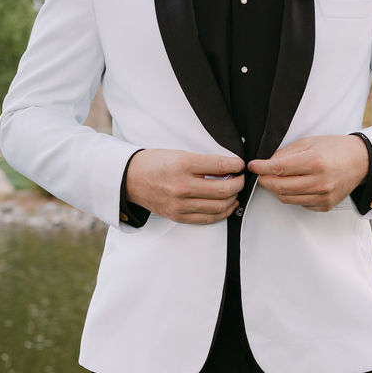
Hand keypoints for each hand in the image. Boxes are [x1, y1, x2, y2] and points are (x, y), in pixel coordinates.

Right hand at [125, 150, 244, 223]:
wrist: (130, 179)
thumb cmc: (155, 163)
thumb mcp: (179, 154)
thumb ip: (203, 162)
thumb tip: (229, 166)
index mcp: (183, 165)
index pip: (220, 165)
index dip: (236, 165)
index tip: (240, 164)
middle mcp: (182, 186)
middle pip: (224, 189)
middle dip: (239, 183)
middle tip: (241, 179)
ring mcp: (180, 204)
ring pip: (219, 206)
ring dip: (233, 199)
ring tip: (235, 192)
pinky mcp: (178, 216)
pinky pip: (207, 218)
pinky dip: (222, 213)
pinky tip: (227, 205)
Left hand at [248, 135, 367, 211]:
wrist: (361, 161)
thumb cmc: (335, 148)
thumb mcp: (309, 142)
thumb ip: (286, 153)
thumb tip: (266, 163)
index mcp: (314, 162)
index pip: (279, 169)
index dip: (261, 168)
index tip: (252, 166)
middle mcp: (319, 182)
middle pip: (279, 187)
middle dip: (265, 181)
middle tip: (260, 174)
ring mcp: (322, 196)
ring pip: (286, 198)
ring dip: (275, 190)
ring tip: (273, 180)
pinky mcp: (324, 206)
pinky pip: (298, 203)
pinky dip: (290, 196)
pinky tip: (292, 186)